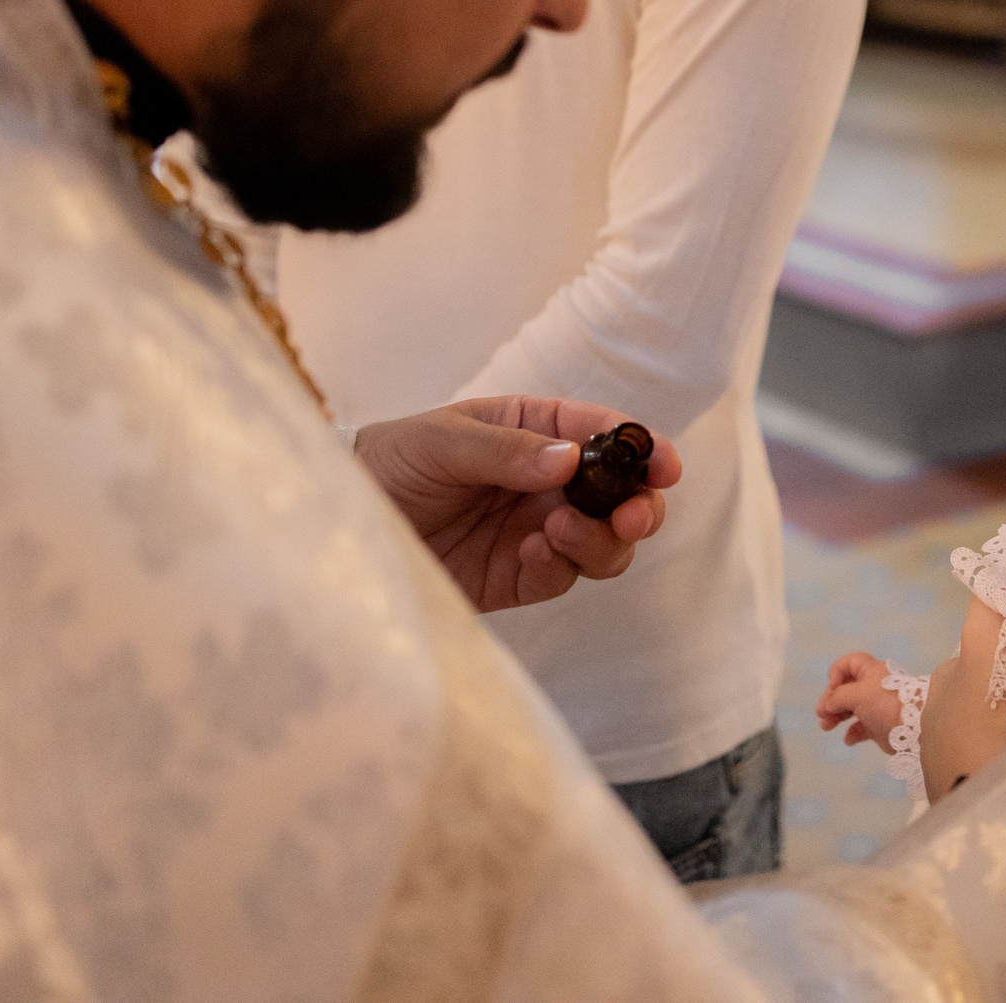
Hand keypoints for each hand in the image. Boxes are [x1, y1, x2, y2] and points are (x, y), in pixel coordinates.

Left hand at [352, 395, 679, 612]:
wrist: (342, 523)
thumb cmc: (392, 461)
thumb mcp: (442, 441)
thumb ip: (506, 452)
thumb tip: (570, 460)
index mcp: (537, 429)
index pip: (603, 434)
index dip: (641, 447)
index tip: (663, 463)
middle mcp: (548, 481)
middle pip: (621, 495)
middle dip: (639, 506)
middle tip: (632, 517)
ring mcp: (538, 530)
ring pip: (604, 541)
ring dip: (602, 540)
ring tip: (562, 533)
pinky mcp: (519, 575)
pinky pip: (563, 575)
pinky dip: (562, 565)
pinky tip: (532, 551)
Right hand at [816, 651, 902, 750]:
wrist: (915, 729)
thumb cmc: (885, 704)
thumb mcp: (857, 694)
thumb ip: (838, 696)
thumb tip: (828, 705)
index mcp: (871, 671)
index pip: (849, 663)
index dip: (837, 673)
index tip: (833, 687)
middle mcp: (873, 687)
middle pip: (846, 688)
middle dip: (831, 700)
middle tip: (821, 714)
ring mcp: (877, 707)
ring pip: (851, 709)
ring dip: (836, 717)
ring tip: (826, 727)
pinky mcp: (880, 726)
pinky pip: (861, 728)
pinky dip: (852, 732)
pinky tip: (849, 739)